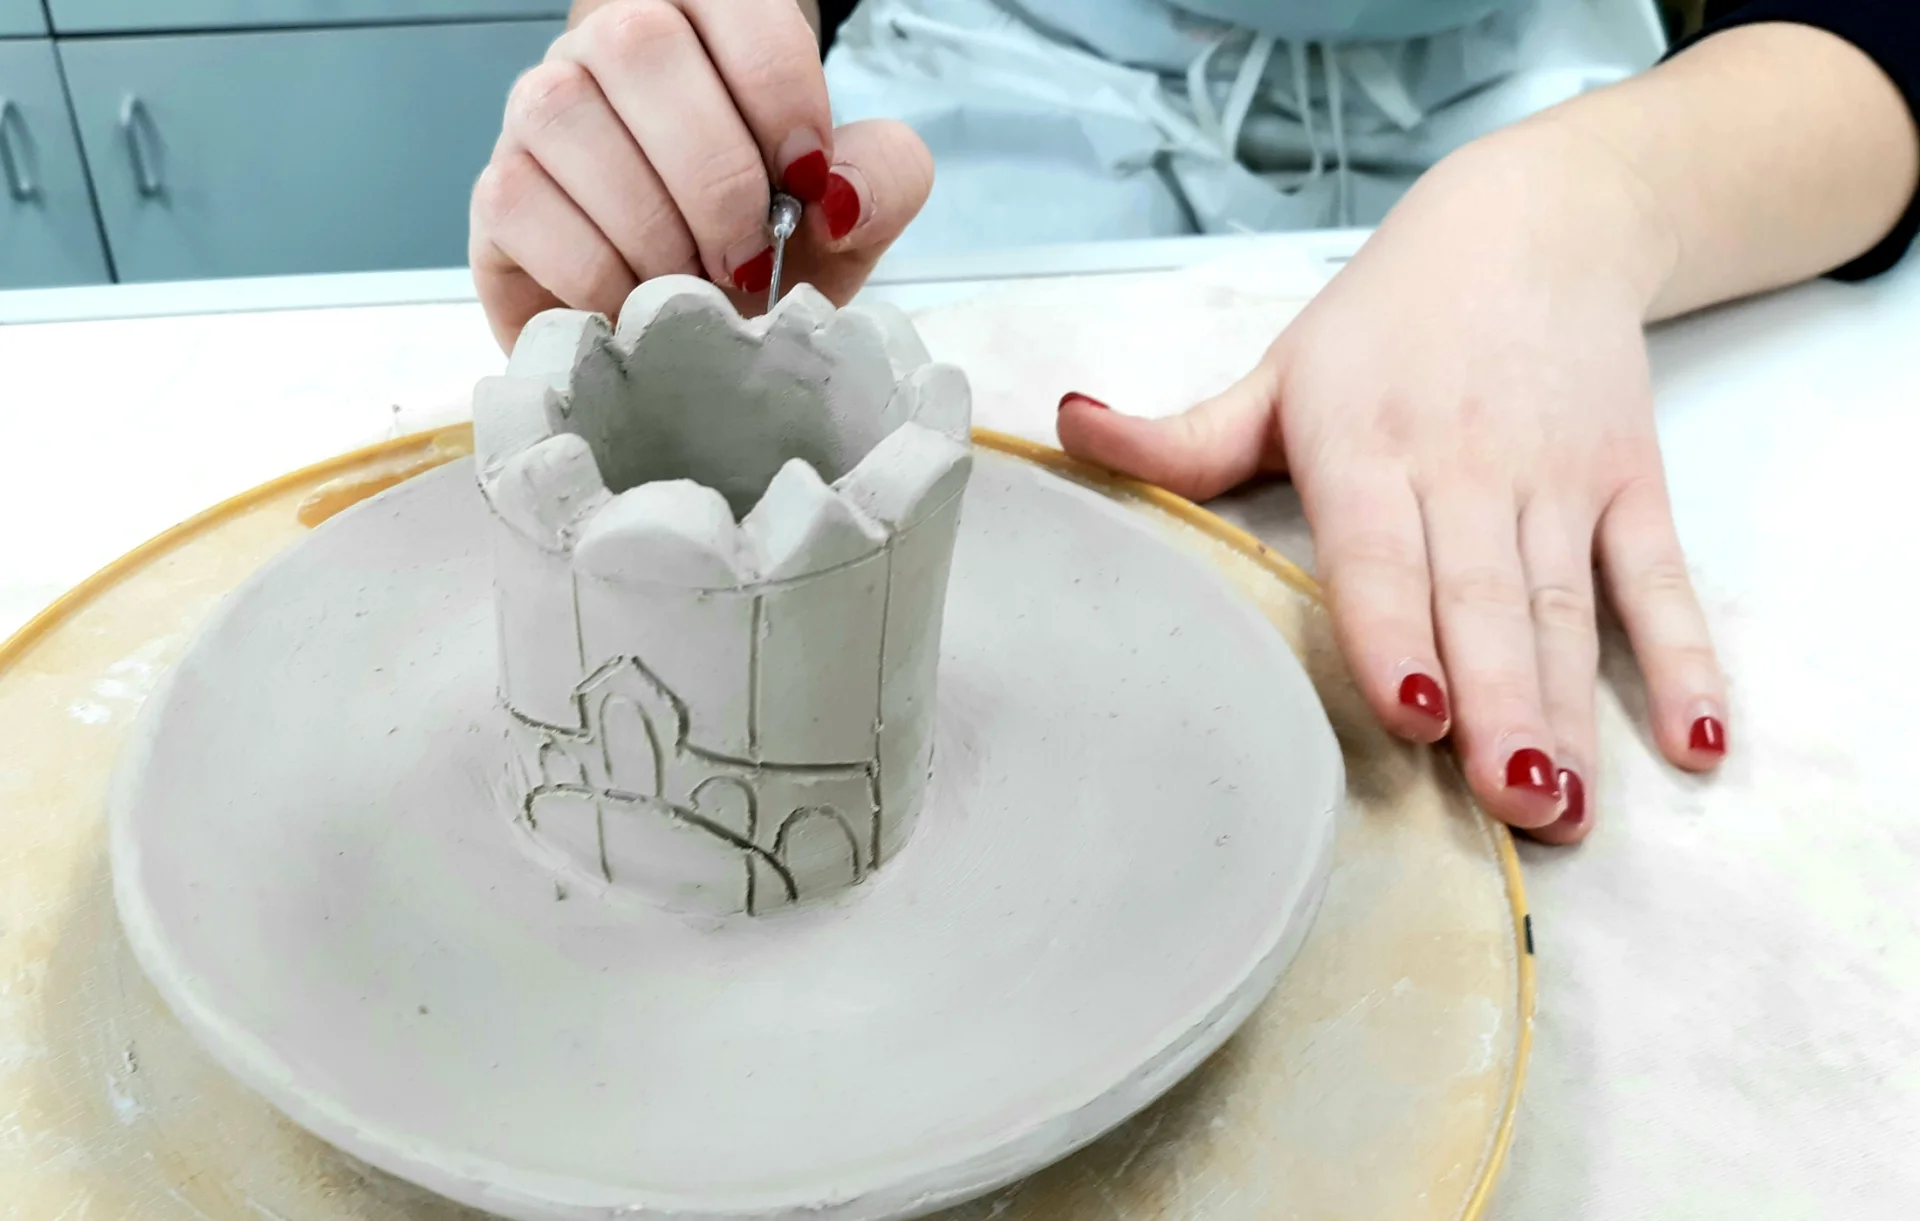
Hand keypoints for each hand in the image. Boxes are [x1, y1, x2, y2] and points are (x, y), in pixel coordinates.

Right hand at [470, 0, 932, 350]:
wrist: (696, 333)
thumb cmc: (766, 248)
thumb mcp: (849, 213)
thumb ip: (882, 178)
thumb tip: (837, 195)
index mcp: (705, 20)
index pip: (734, 2)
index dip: (778, 90)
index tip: (807, 182)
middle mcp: (609, 44)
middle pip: (642, 44)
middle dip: (714, 173)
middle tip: (751, 257)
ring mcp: (540, 111)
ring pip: (566, 114)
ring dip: (650, 226)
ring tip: (693, 288)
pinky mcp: (497, 193)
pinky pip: (521, 203)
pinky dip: (594, 271)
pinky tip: (634, 306)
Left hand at [1057, 124, 1729, 842]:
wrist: (1536, 222)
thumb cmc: (1386, 320)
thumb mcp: (1280, 372)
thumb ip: (1183, 434)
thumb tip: (1066, 432)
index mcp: (1366, 447)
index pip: (1382, 553)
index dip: (1397, 630)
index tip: (1413, 708)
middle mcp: (1467, 468)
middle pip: (1485, 602)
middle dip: (1500, 706)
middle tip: (1509, 804)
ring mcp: (1557, 478)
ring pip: (1568, 609)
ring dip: (1576, 712)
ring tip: (1569, 807)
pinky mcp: (1630, 483)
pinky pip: (1660, 581)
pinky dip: (1687, 658)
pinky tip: (1696, 740)